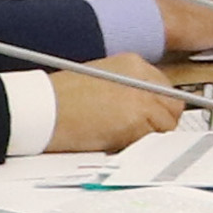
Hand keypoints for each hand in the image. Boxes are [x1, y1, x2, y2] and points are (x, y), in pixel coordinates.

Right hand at [47, 59, 184, 152]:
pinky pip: (150, 141)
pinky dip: (138, 147)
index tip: (152, 120)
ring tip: (120, 138)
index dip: (159, 108)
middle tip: (138, 134)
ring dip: (148, 137)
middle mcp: (142, 78)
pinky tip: (115, 143)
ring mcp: (142, 100)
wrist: (40, 108)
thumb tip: (145, 108)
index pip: (165, 90)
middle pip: (173, 107)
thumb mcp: (100, 81)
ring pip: (165, 127)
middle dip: (160, 124)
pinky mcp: (135, 122)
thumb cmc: (59, 98)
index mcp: (133, 64)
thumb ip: (128, 90)